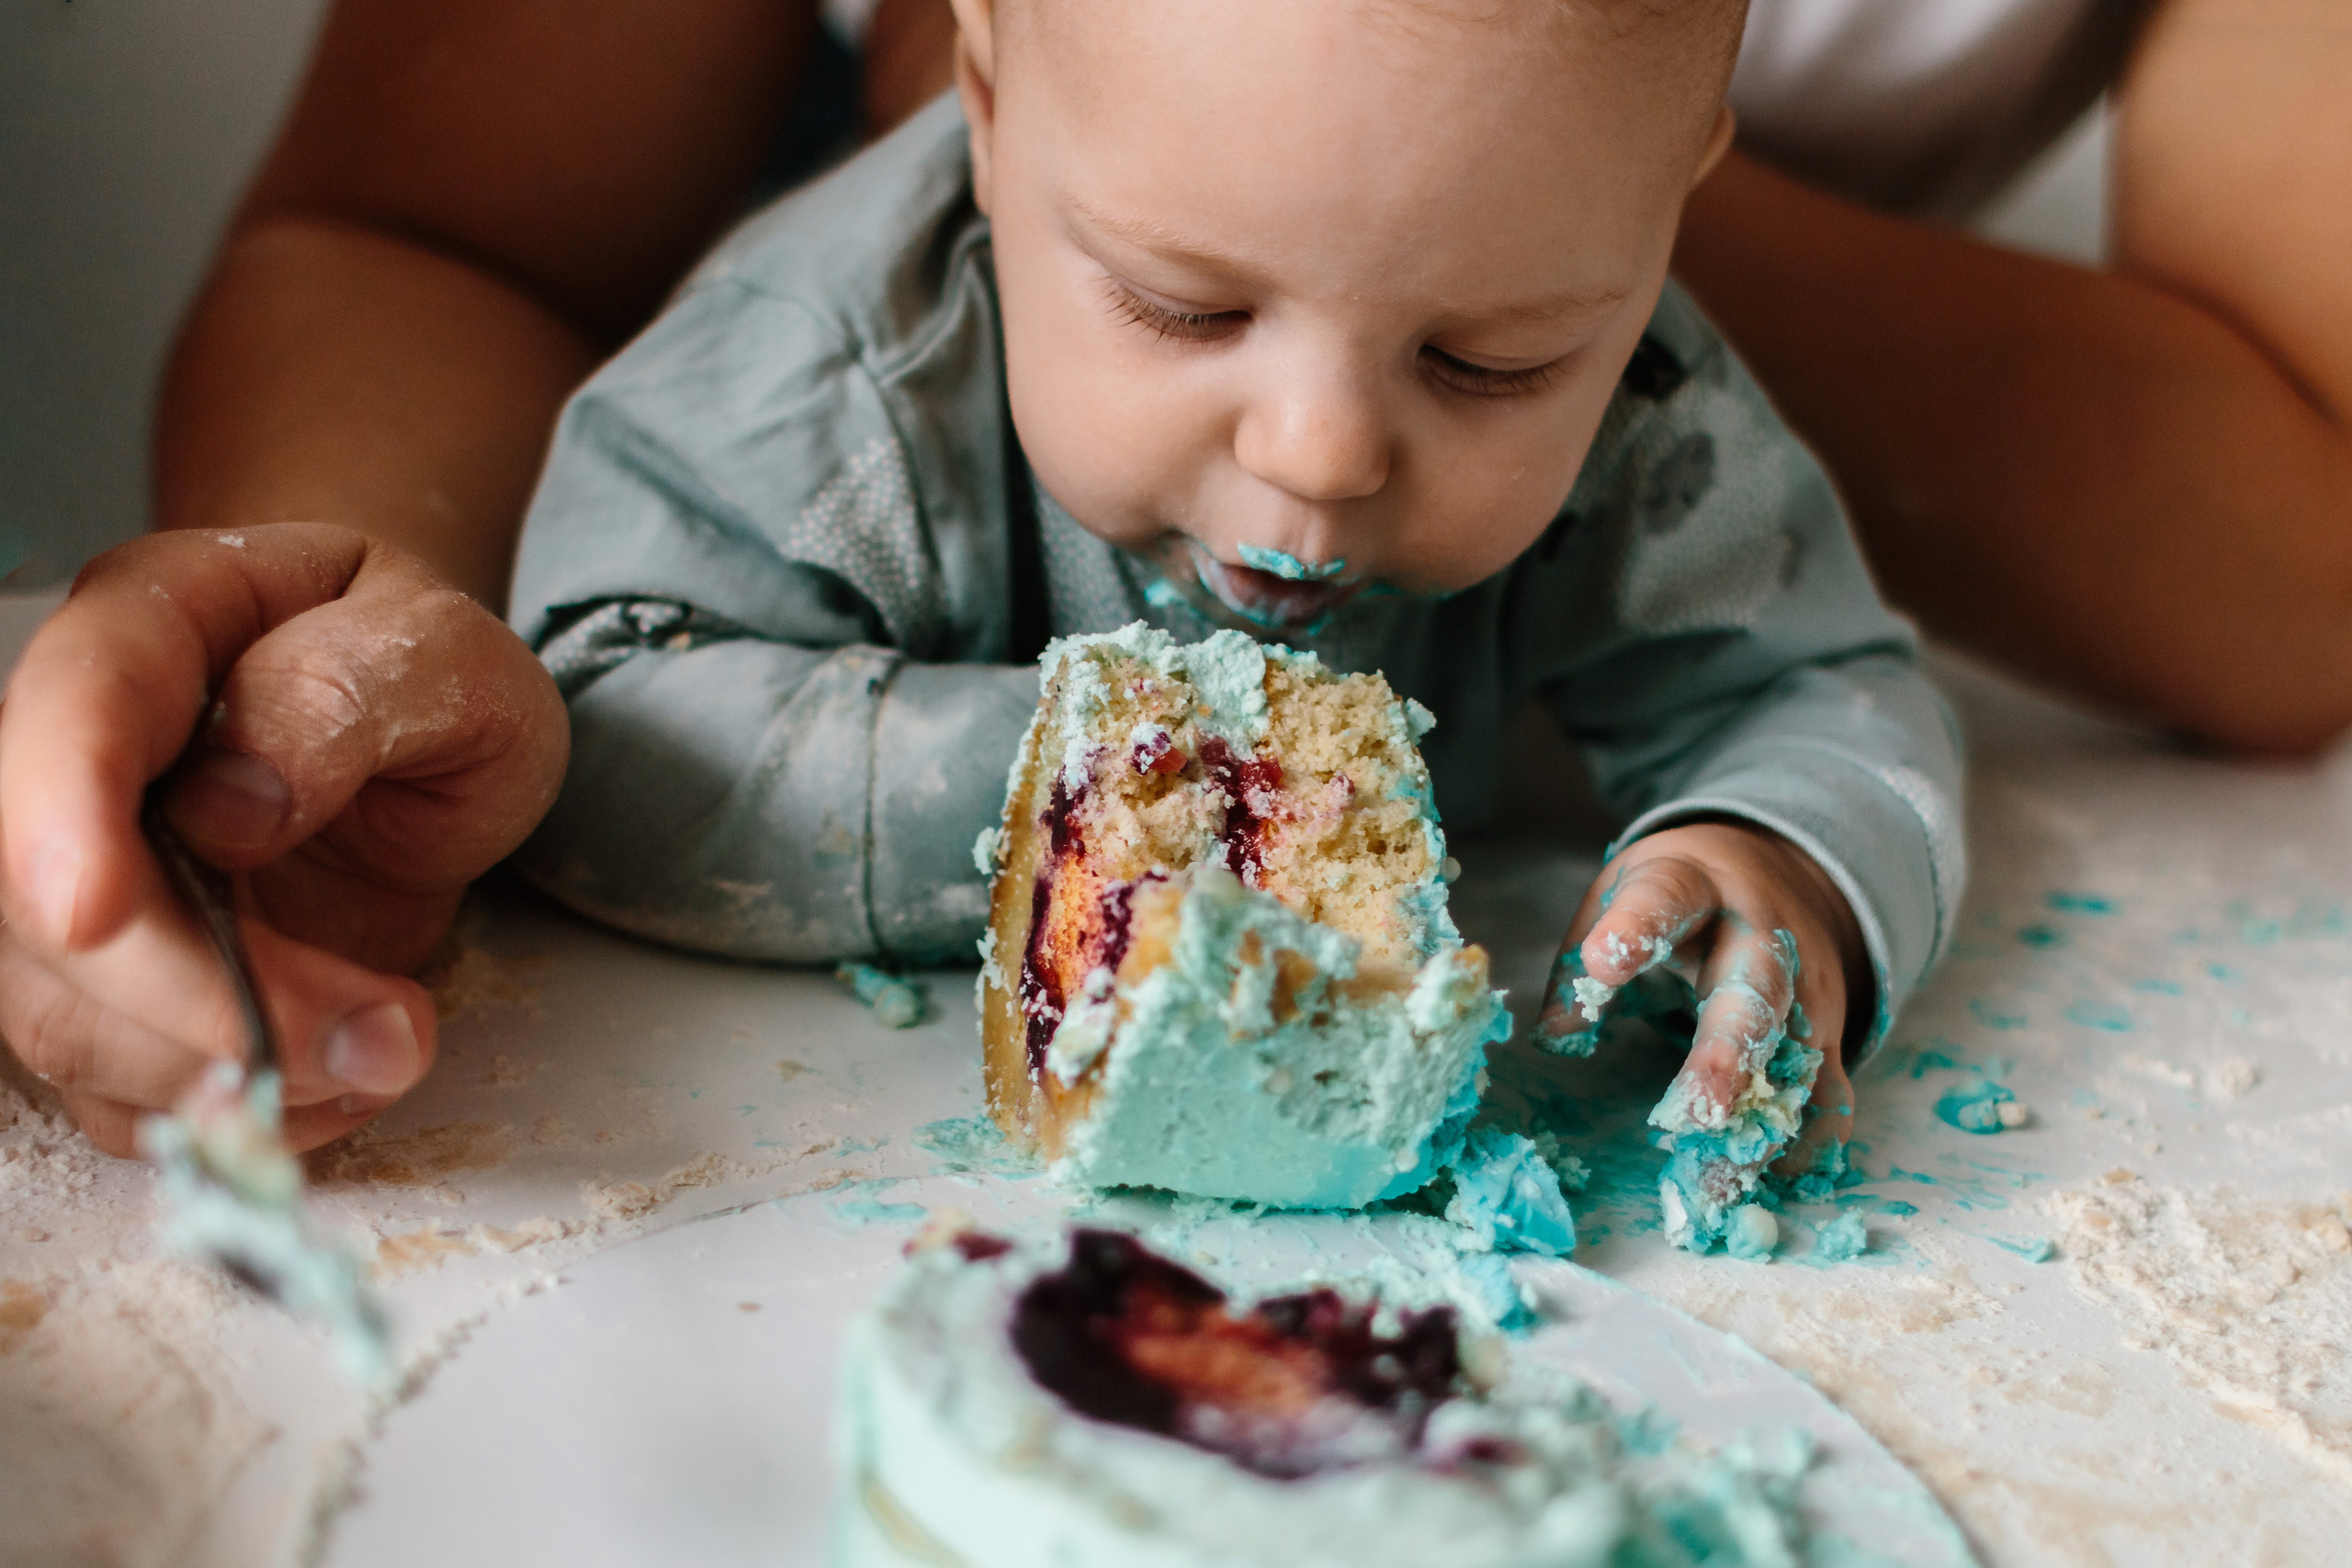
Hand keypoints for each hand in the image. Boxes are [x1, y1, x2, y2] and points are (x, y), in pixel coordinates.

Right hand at [0, 523, 568, 1154]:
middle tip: (380, 1028)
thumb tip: (231, 799)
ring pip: (66, 1022)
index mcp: (151, 627)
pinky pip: (129, 1091)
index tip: (98, 914)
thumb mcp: (451, 657)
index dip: (57, 822)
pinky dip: (241, 1112)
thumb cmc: (430, 673)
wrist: (428, 727)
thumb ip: (349, 694)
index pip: (67, 713)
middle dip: (192, 1000)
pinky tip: (352, 1071)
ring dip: (230, 1073)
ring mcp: (90, 880)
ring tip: (396, 1041)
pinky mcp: (128, 988)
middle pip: (37, 906)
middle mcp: (80, 757)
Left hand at [1535, 821, 1866, 1174]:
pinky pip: (1829, 1096)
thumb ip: (1581, 961)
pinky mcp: (1830, 1038)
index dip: (1636, 928)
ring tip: (1716, 1183)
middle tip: (1699, 1113)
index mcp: (1694, 886)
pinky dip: (1805, 1143)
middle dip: (1729, 1055)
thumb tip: (1559, 1039)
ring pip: (1796, 1059)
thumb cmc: (1679, 898)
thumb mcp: (1621, 898)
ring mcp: (1806, 989)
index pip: (1666, 898)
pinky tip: (1770, 1183)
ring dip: (1760, 1125)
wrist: (1781, 872)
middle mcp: (1762, 936)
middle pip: (1755, 991)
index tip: (1603, 962)